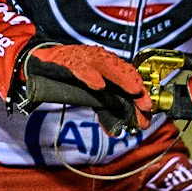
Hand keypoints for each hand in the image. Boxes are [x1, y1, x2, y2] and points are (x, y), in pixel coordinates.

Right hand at [22, 44, 152, 130]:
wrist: (42, 62)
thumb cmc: (69, 76)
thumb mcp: (90, 96)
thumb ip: (104, 112)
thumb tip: (115, 131)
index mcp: (108, 67)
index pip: (130, 78)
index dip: (140, 94)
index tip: (148, 111)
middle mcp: (101, 60)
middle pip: (124, 73)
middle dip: (137, 90)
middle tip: (145, 107)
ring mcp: (86, 58)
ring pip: (108, 67)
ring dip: (122, 80)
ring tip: (133, 91)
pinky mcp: (69, 61)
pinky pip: (82, 68)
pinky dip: (91, 76)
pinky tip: (99, 85)